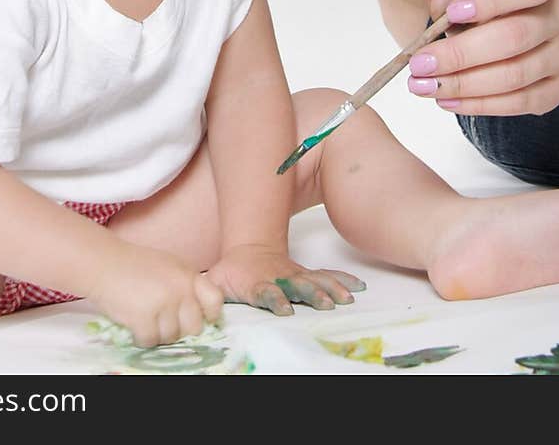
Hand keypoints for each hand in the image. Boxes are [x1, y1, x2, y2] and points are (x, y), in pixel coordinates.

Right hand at [89, 243, 223, 347]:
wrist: (104, 262)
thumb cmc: (135, 264)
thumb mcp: (168, 266)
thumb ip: (185, 285)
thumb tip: (200, 314)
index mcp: (188, 274)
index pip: (215, 300)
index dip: (209, 314)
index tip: (198, 318)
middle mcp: (180, 289)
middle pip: (194, 327)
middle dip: (179, 328)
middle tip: (163, 320)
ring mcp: (163, 304)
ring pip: (171, 337)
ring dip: (158, 333)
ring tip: (145, 318)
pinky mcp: (144, 319)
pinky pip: (151, 341)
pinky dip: (142, 337)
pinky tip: (135, 323)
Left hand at [206, 244, 363, 314]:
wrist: (249, 250)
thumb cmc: (232, 272)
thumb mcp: (216, 280)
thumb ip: (209, 292)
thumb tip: (201, 304)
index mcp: (258, 283)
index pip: (266, 292)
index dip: (275, 299)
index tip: (284, 308)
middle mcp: (280, 279)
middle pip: (297, 286)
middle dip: (312, 294)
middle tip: (326, 304)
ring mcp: (295, 276)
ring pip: (315, 280)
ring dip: (331, 288)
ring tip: (346, 298)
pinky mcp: (306, 275)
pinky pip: (326, 276)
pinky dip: (342, 280)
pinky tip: (357, 287)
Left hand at [407, 0, 558, 115]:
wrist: (531, 23)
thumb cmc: (492, 2)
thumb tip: (440, 8)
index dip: (490, 0)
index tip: (450, 13)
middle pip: (515, 37)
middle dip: (461, 54)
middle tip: (420, 64)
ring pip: (515, 75)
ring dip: (463, 84)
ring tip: (424, 86)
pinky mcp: (557, 89)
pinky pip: (519, 103)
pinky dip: (479, 104)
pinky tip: (448, 100)